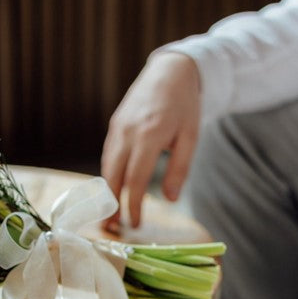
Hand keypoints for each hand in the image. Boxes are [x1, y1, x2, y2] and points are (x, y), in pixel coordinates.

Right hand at [101, 52, 200, 227]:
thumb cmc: (184, 106)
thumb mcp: (190, 138)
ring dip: (106, 191)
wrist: (170, 71)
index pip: (135, 179)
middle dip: (111, 204)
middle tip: (113, 227)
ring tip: (110, 213)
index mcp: (149, 136)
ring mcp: (117, 127)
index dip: (133, 204)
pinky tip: (113, 188)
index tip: (135, 223)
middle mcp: (128, 132)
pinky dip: (109, 174)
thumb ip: (179, 169)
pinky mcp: (114, 124)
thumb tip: (169, 200)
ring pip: (107, 166)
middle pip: (113, 175)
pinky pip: (108, 154)